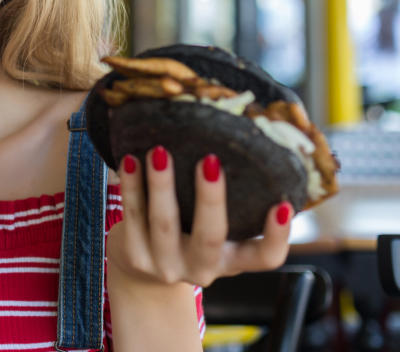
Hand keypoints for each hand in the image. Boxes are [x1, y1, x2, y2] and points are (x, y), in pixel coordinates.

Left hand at [106, 146, 292, 287]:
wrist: (141, 274)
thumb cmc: (189, 238)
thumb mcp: (215, 232)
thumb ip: (232, 206)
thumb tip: (243, 139)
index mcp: (232, 260)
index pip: (266, 258)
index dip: (277, 236)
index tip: (284, 203)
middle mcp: (202, 268)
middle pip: (210, 236)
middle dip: (210, 198)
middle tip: (210, 160)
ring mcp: (166, 266)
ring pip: (164, 223)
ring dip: (161, 185)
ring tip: (159, 151)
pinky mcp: (136, 256)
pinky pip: (133, 215)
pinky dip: (131, 186)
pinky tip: (130, 161)